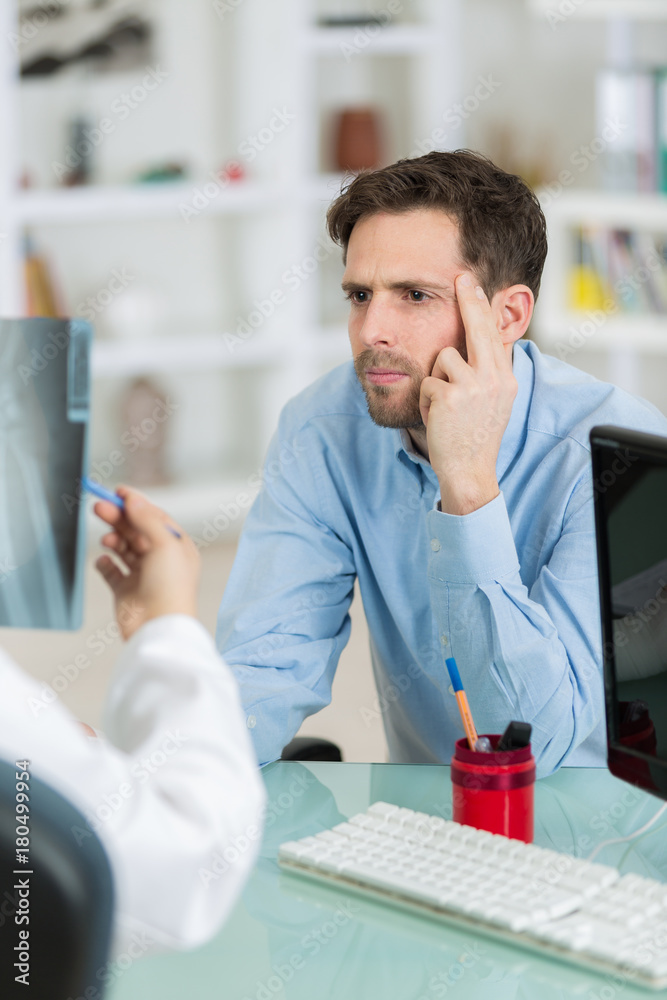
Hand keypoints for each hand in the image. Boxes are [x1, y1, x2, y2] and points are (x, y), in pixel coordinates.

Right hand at [94, 486, 199, 640]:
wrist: (158, 626)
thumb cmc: (171, 588)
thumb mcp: (164, 544)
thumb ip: (147, 519)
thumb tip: (133, 499)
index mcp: (177, 547)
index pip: (155, 517)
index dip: (136, 503)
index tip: (118, 492)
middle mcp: (161, 560)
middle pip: (135, 530)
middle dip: (118, 518)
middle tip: (99, 507)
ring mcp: (142, 576)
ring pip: (123, 548)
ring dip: (113, 539)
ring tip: (107, 540)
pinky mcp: (126, 591)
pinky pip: (111, 571)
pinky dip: (105, 563)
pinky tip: (104, 560)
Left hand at [419, 273, 517, 515]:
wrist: (469, 472)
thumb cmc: (475, 438)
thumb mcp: (493, 402)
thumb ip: (489, 372)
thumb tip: (485, 340)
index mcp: (506, 379)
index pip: (495, 334)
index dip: (484, 307)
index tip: (474, 284)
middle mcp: (495, 379)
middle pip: (479, 328)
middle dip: (470, 300)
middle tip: (462, 277)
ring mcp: (473, 386)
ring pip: (443, 357)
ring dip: (436, 378)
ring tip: (444, 405)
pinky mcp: (450, 396)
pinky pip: (428, 381)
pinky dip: (426, 399)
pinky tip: (436, 417)